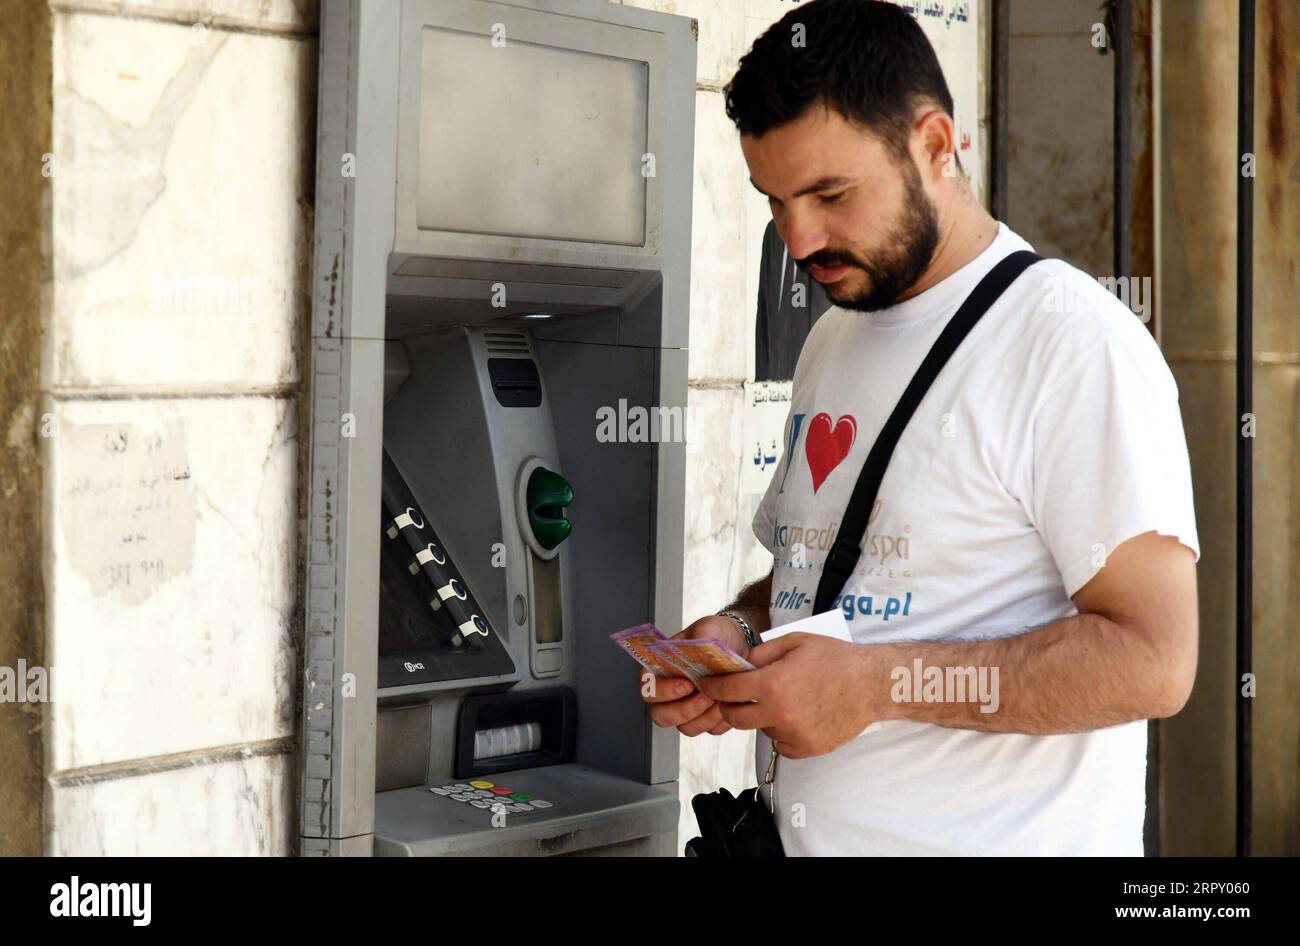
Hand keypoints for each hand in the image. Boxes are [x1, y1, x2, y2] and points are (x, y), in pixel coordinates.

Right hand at [640, 614, 749, 737]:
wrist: (740, 646)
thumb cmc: (717, 636)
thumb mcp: (710, 628)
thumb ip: (702, 635)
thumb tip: (699, 644)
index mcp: (661, 669)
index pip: (647, 687)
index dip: (663, 691)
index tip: (686, 684)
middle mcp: (669, 693)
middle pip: (661, 715)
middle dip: (684, 710)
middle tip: (706, 696)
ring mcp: (686, 709)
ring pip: (686, 728)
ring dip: (705, 717)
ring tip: (721, 698)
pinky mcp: (706, 719)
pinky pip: (709, 730)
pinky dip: (720, 720)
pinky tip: (729, 703)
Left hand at [695, 632, 881, 758]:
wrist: (871, 685)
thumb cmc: (835, 659)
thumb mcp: (795, 641)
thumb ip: (761, 653)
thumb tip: (740, 666)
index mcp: (772, 685)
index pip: (727, 691)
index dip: (713, 687)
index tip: (707, 685)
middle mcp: (779, 714)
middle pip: (735, 719)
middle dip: (728, 707)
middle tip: (734, 698)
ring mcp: (793, 735)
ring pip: (761, 730)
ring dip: (762, 718)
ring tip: (784, 700)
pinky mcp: (807, 749)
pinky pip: (781, 744)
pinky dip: (783, 732)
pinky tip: (798, 715)